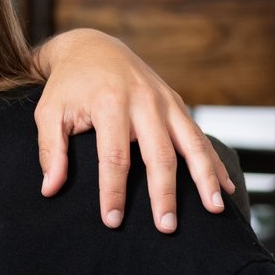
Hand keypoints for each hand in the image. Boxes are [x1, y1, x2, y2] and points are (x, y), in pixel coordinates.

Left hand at [32, 29, 233, 230]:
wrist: (93, 46)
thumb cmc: (68, 86)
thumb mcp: (49, 112)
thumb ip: (50, 150)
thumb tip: (50, 189)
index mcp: (110, 103)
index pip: (114, 157)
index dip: (113, 191)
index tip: (112, 221)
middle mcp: (143, 101)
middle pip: (159, 154)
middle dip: (164, 193)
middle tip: (166, 227)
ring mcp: (165, 101)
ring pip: (191, 143)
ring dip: (204, 178)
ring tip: (214, 209)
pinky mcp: (177, 103)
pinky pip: (199, 136)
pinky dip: (214, 161)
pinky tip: (225, 187)